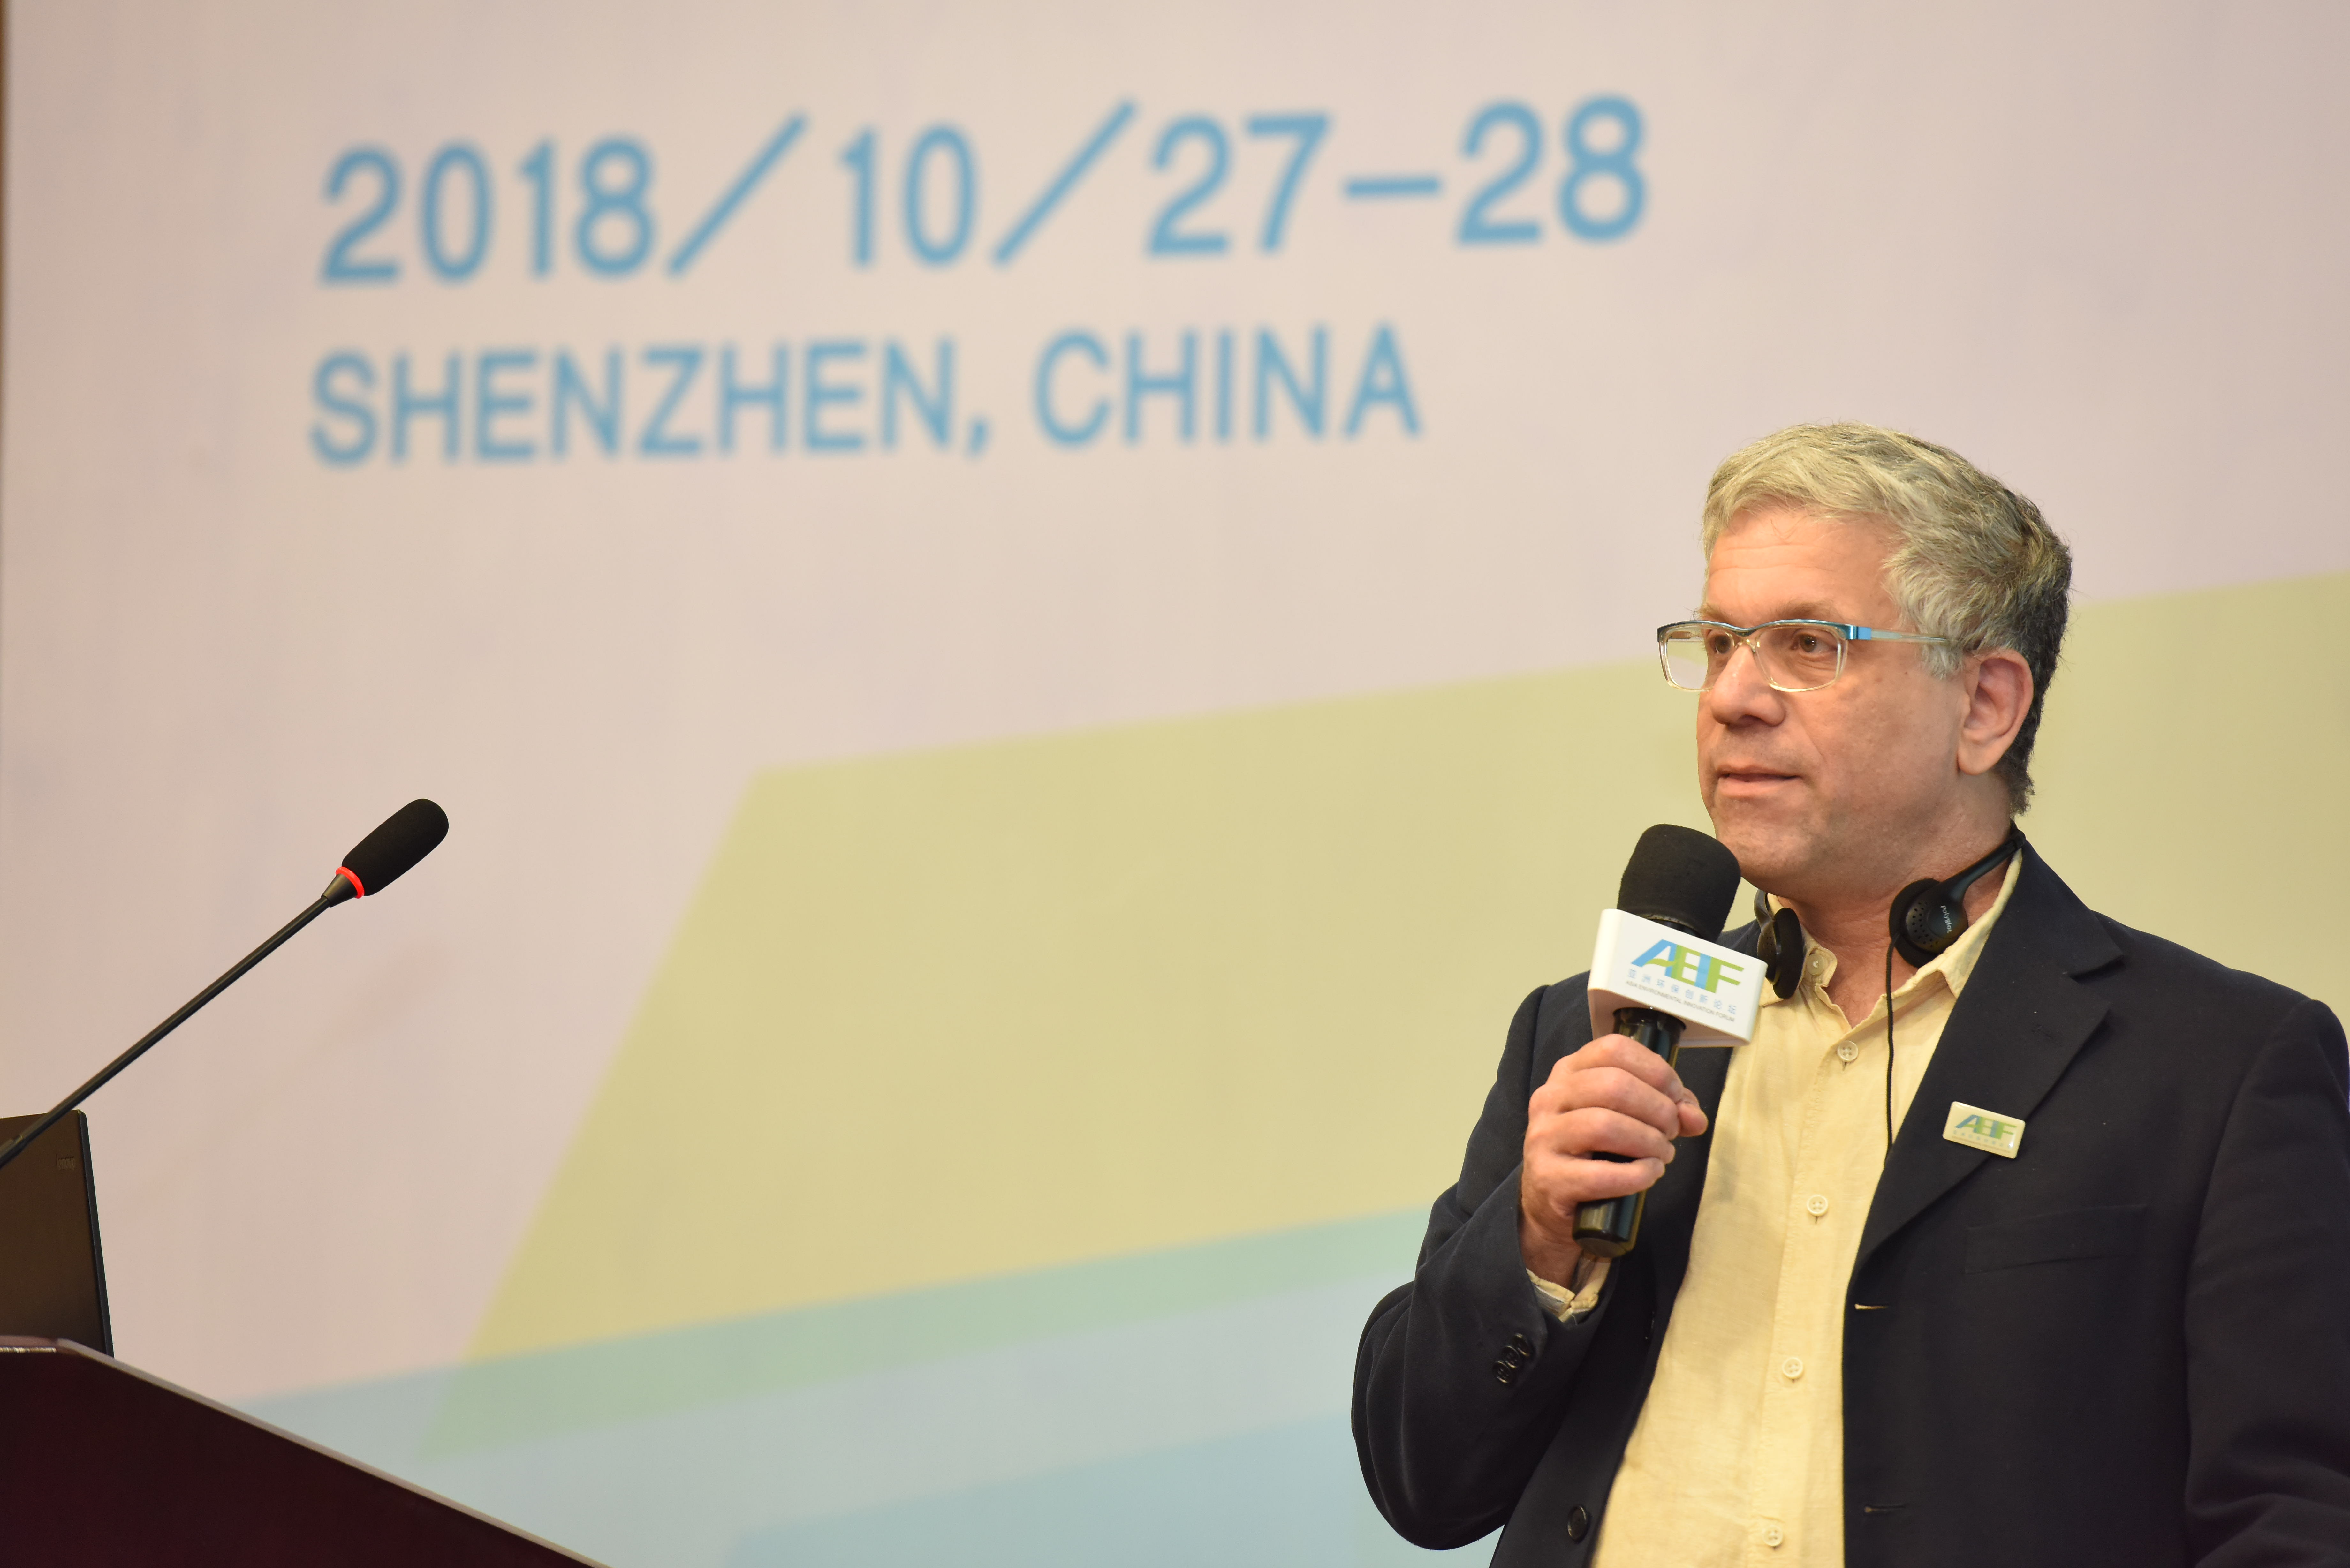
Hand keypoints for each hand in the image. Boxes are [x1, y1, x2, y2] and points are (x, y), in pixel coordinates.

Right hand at [1519, 1035, 1708, 1284]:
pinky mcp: (1549, 1178)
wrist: (1552, 1200)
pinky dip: (1637, 1175)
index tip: (1675, 1096)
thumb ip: (1665, 1108)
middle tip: (1670, 1131)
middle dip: (1657, 1109)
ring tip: (1662, 1154)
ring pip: (1605, 1125)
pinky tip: (1649, 1174)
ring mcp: (1544, 1137)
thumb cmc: (1593, 1151)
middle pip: (1614, 1085)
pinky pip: (1600, 1175)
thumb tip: (1694, 1117)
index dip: (1656, 1070)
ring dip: (1649, 1142)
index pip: (1614, 1049)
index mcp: (1569, 1072)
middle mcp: (1550, 1098)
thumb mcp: (1626, 1117)